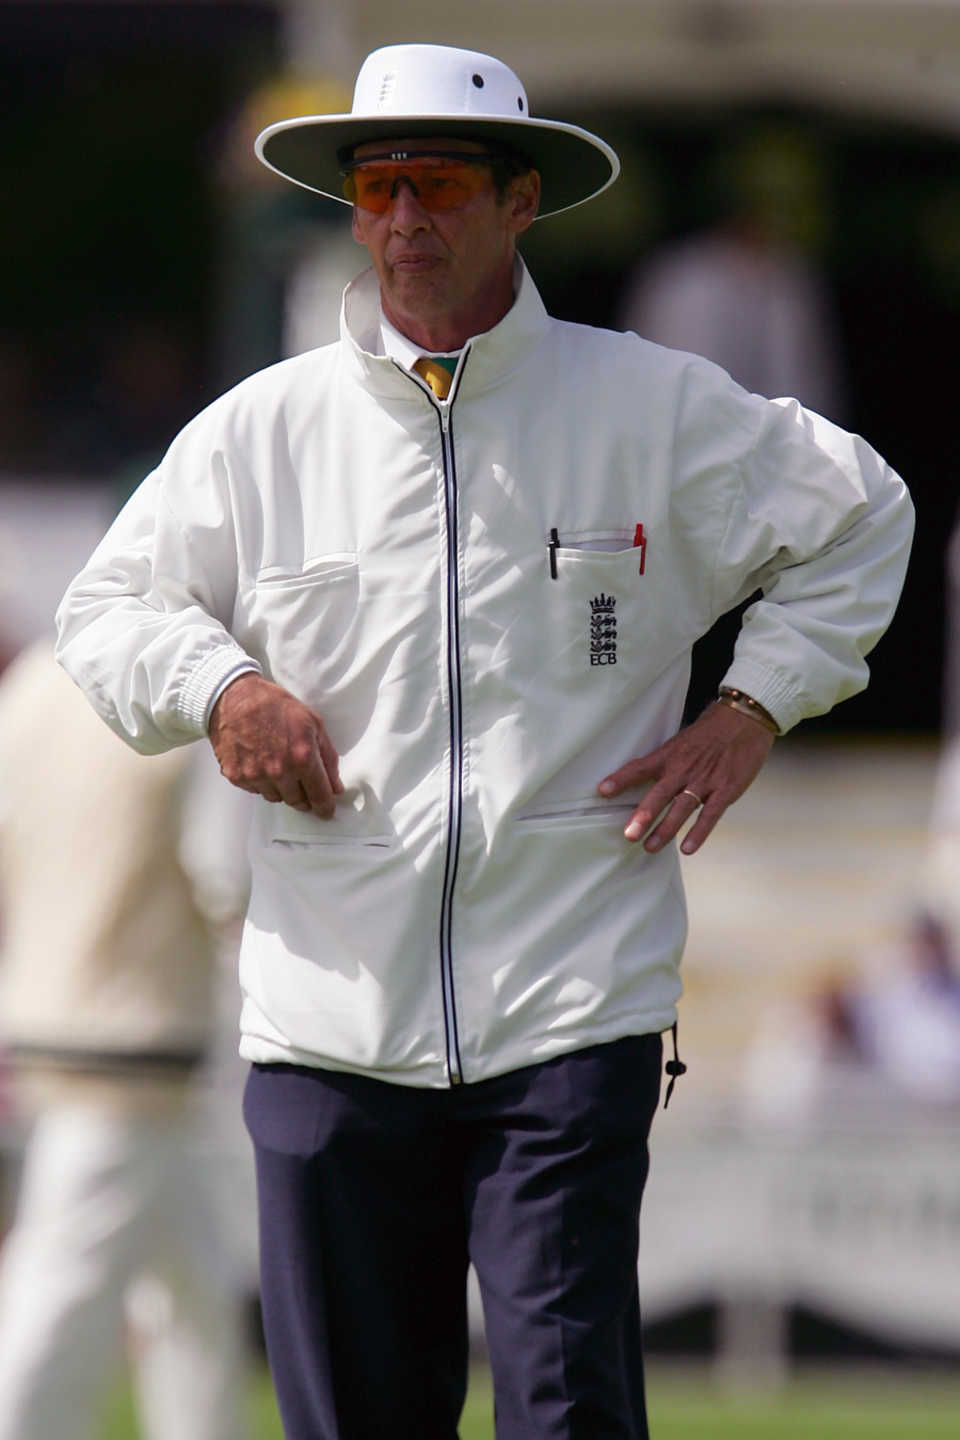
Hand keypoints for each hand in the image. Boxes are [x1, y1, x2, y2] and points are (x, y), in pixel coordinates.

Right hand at [208, 673, 343, 816]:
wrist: (234, 697)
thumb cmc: (275, 705)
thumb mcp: (313, 723)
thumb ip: (328, 757)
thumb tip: (335, 786)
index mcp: (302, 757)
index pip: (319, 796)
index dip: (325, 806)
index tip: (327, 810)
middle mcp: (279, 771)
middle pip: (298, 801)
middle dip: (305, 796)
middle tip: (304, 785)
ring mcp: (255, 775)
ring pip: (276, 798)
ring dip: (282, 789)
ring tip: (279, 765)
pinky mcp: (236, 776)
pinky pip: (256, 790)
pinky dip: (262, 782)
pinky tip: (261, 762)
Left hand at [597, 701, 774, 854]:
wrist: (745, 720)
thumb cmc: (710, 733)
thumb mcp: (681, 742)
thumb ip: (665, 762)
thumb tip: (642, 778)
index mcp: (670, 755)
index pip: (641, 766)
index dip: (621, 778)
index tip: (603, 791)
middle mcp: (684, 768)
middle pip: (660, 794)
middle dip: (644, 816)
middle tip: (628, 835)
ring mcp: (705, 780)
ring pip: (682, 808)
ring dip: (666, 830)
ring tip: (650, 847)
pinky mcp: (726, 789)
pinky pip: (710, 815)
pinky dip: (699, 832)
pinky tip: (688, 848)